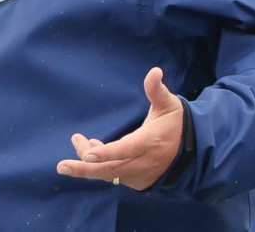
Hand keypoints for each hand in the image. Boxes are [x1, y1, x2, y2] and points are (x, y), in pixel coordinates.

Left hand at [56, 67, 183, 189]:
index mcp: (149, 142)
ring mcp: (139, 175)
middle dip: (84, 167)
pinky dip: (101, 165)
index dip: (106, 153)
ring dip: (89, 163)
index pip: (124, 150)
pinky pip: (114, 176)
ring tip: (78, 143)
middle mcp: (142, 162)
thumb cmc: (176, 124)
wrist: (193, 153)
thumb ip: (157, 90)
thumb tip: (154, 71)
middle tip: (61, 166)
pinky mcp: (137, 182)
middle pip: (109, 169)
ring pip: (109, 173)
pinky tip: (93, 151)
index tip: (87, 153)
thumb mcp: (169, 105)